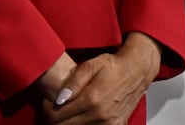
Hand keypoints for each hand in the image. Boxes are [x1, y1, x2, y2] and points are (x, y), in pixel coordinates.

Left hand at [42, 34, 160, 123]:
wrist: (136, 71)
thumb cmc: (113, 66)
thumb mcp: (90, 65)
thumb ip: (73, 82)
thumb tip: (59, 99)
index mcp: (91, 99)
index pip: (58, 115)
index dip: (47, 109)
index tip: (47, 101)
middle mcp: (100, 115)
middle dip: (55, 118)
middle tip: (55, 107)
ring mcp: (108, 123)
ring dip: (68, 122)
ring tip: (69, 109)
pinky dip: (84, 124)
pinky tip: (82, 115)